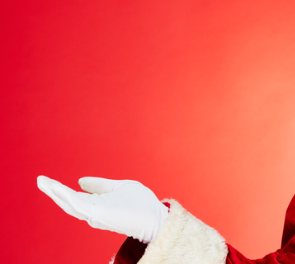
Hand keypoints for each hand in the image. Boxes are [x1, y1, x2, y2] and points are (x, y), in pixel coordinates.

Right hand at [37, 176, 168, 242]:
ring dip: (55, 192)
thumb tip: (81, 180)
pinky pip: (78, 205)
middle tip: (40, 180)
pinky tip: (56, 188)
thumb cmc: (141, 203)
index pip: (75, 197)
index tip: (48, 181)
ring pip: (70, 204)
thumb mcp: (118, 188)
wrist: (154, 215)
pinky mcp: (98, 214)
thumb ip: (100, 185)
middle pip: (68, 202)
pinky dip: (66, 196)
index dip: (61, 190)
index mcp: (98, 204)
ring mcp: (95, 214)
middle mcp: (94, 211)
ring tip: (43, 182)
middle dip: (53, 191)